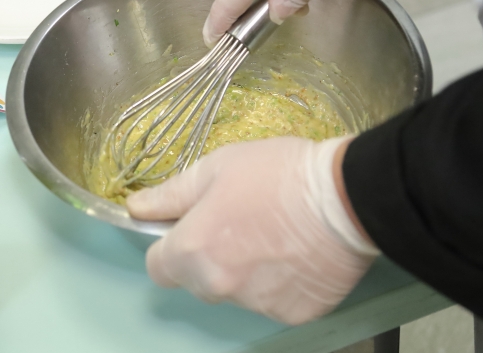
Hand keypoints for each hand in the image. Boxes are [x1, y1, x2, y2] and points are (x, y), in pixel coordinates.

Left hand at [126, 137, 377, 323]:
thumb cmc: (278, 174)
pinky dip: (282, 283)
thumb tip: (137, 207)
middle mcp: (220, 287)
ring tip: (276, 233)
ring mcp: (259, 304)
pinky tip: (298, 252)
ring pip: (237, 292)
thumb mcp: (216, 168)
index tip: (191, 228)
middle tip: (241, 222)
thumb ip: (171, 195)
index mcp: (193, 251)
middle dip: (210, 258)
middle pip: (198, 281)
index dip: (170, 246)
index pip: (158, 267)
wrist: (345, 195)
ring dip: (247, 271)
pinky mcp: (295, 313)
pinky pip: (275, 301)